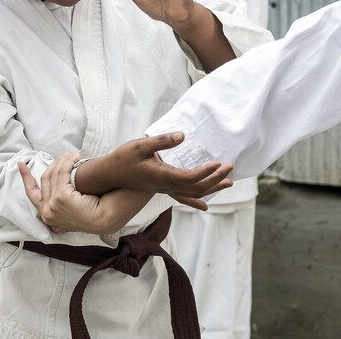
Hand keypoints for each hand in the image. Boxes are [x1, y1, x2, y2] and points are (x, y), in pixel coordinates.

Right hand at [18, 152, 144, 234]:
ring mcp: (52, 206)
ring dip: (64, 161)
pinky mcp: (61, 199)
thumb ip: (60, 197)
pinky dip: (68, 162)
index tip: (20, 164)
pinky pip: (62, 173)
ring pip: (53, 174)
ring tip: (74, 155)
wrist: (108, 216)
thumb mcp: (71, 205)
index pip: (32, 193)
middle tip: (66, 155)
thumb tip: (58, 176)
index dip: (26, 178)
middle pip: (45, 179)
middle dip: (55, 164)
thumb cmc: (94, 210)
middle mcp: (47, 213)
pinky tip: (77, 158)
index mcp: (48, 216)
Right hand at [74, 133, 232, 210]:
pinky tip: (205, 205)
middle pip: (197, 187)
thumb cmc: (123, 159)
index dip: (207, 172)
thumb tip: (182, 135)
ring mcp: (165, 189)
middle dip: (216, 179)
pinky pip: (183, 197)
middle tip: (231, 167)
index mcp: (162, 176)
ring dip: (212, 188)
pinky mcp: (163, 188)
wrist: (110, 175)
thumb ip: (162, 141)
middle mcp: (166, 185)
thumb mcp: (140, 145)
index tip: (219, 162)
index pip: (191, 178)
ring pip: (193, 193)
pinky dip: (196, 200)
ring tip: (229, 183)